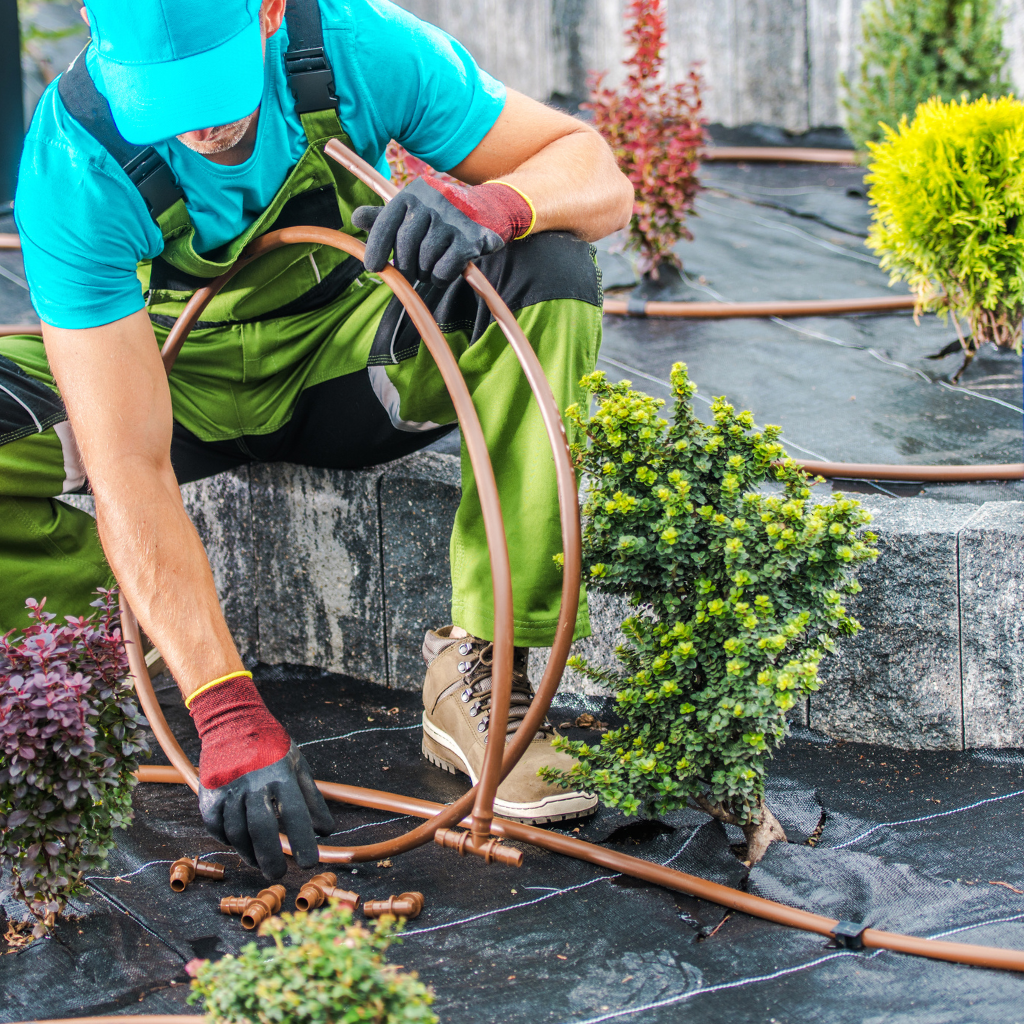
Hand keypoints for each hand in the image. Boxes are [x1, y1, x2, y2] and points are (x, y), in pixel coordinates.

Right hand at [189, 674, 333, 878]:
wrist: (232, 720)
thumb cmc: (270, 745)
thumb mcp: (297, 765)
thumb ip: (312, 799)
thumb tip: (326, 831)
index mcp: (280, 773)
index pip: (295, 813)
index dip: (303, 841)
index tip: (309, 863)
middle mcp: (253, 781)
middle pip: (261, 829)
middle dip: (271, 857)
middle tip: (278, 875)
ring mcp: (228, 787)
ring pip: (237, 832)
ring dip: (249, 852)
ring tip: (260, 862)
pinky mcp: (208, 792)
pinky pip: (216, 826)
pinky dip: (228, 839)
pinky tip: (239, 843)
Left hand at [352, 176, 532, 286]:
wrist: (487, 211)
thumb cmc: (440, 215)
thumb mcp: (412, 211)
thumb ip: (384, 217)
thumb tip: (356, 218)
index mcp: (411, 194)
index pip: (386, 223)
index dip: (376, 248)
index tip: (373, 268)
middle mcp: (431, 202)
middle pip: (405, 246)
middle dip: (406, 266)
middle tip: (411, 271)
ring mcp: (452, 220)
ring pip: (425, 260)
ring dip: (426, 272)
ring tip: (432, 267)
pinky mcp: (470, 239)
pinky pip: (444, 270)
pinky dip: (441, 277)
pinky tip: (447, 271)